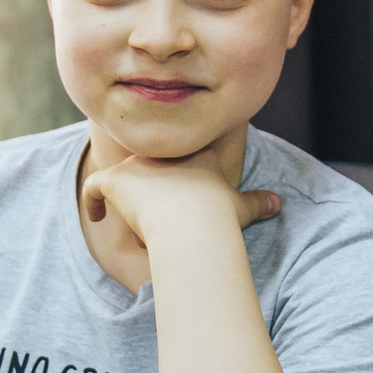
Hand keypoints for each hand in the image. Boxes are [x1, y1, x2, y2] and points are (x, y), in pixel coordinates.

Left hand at [81, 145, 281, 248]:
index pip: (180, 152)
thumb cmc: (219, 218)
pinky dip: (93, 200)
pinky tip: (98, 216)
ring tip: (130, 218)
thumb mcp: (241, 208)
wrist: (193, 223)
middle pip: (150, 160)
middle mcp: (165, 149)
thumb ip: (257, 202)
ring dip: (125, 195)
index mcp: (195, 152)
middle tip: (148, 207)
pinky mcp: (116, 178)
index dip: (176, 169)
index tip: (174, 188)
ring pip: (125, 175)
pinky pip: (95, 186)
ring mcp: (138, 162)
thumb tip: (279, 203)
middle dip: (149, 180)